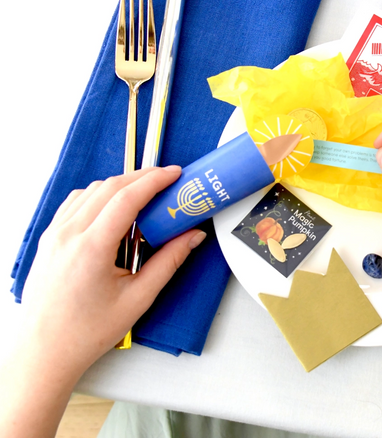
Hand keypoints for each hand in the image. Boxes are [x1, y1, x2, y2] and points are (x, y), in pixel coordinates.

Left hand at [20, 166, 205, 378]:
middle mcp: (68, 235)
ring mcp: (55, 234)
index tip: (175, 174)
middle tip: (167, 180)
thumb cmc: (86, 332)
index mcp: (90, 249)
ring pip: (92, 191)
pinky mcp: (49, 238)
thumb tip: (193, 236)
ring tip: (145, 194)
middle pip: (110, 187)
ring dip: (121, 185)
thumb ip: (169, 261)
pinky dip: (100, 196)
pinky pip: (76, 202)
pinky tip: (114, 207)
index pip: (126, 198)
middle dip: (142, 177)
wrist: (44, 352)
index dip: (154, 180)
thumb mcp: (137, 298)